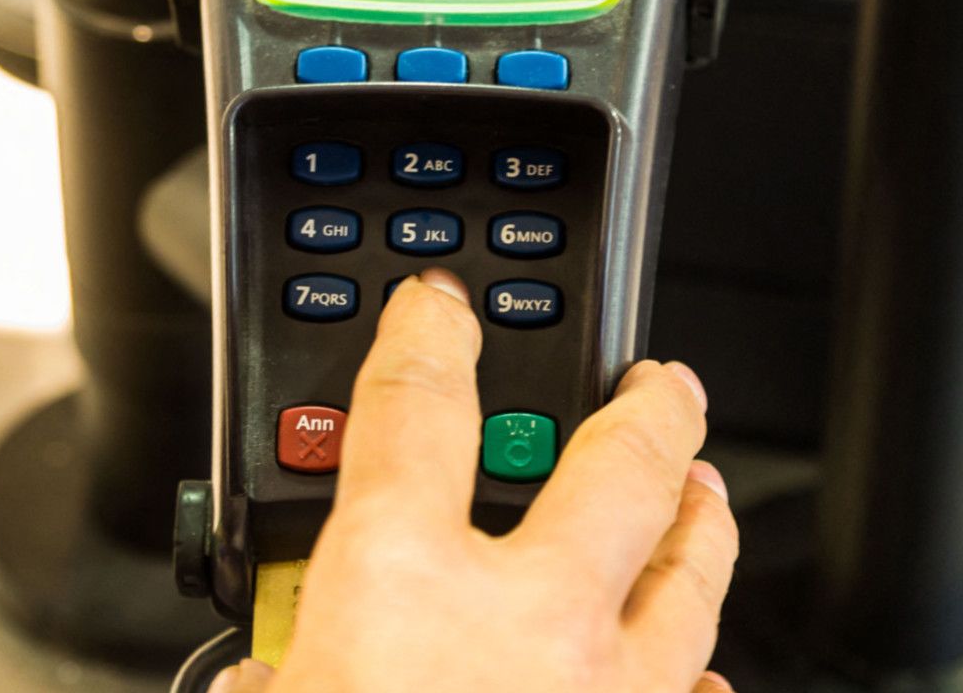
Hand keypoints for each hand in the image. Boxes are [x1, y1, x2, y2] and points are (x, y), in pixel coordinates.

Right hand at [215, 268, 737, 692]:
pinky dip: (697, 673)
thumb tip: (263, 676)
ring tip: (699, 487)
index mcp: (402, 581)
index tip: (438, 307)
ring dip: (698, 519)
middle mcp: (527, 618)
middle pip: (612, 470)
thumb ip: (267, 671)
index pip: (419, 410)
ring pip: (691, 574)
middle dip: (642, 411)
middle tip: (655, 380)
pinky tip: (698, 669)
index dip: (428, 336)